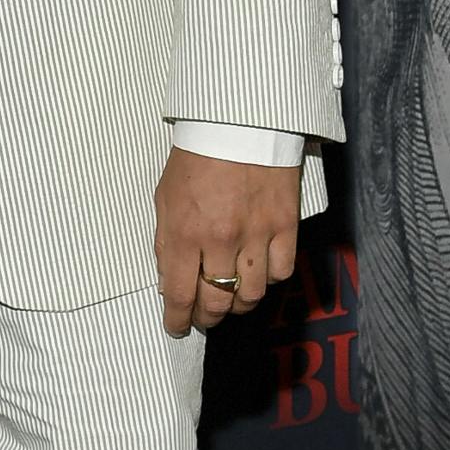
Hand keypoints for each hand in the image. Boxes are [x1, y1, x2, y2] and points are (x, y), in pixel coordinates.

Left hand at [154, 153, 301, 336]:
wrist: (239, 123)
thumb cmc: (196, 158)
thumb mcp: (165, 198)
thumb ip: (166, 242)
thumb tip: (169, 280)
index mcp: (183, 233)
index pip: (179, 294)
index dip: (177, 318)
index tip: (176, 326)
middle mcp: (219, 241)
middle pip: (216, 302)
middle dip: (206, 317)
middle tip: (202, 318)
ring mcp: (255, 236)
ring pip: (251, 295)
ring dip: (238, 305)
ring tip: (231, 301)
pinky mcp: (285, 226)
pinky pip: (281, 272)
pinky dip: (269, 280)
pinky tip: (258, 275)